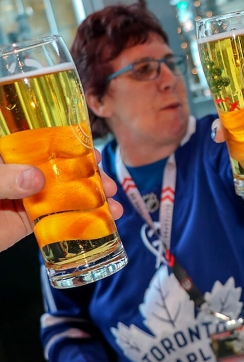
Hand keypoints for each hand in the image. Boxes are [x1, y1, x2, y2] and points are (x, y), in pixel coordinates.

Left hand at [0, 150, 122, 252]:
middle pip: (61, 166)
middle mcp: (18, 171)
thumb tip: (35, 179)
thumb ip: (2, 179)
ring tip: (114, 205)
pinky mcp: (27, 222)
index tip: (91, 148)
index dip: (71, 141)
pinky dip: (83, 220)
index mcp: (7, 153)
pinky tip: (104, 221)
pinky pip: (59, 218)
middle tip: (109, 182)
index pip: (42, 139)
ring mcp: (24, 197)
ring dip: (93, 198)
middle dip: (90, 174)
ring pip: (65, 192)